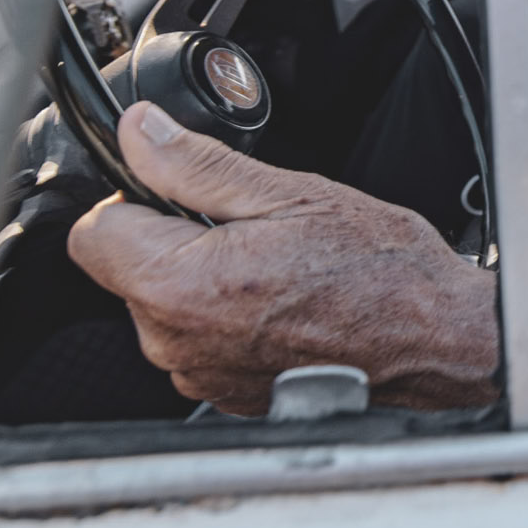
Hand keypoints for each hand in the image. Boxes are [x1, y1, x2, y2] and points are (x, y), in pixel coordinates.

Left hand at [68, 103, 499, 412]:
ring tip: (274, 267)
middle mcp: (176, 341)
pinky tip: (281, 302)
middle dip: (173, 239)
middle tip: (249, 228)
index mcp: (182, 283)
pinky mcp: (222, 393)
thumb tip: (138, 134)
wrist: (434, 339)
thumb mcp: (290, 192)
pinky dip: (225, 318)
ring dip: (201, 281)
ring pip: (163, 306)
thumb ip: (195, 164)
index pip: (93, 232)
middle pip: (128, 270)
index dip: (133, 200)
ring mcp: (198, 374)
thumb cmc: (380, 272)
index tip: (179, 193)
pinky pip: (196, 340)